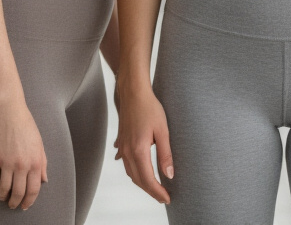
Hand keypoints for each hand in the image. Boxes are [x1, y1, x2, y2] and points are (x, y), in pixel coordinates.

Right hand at [0, 101, 47, 210]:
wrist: (9, 111)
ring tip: (3, 197)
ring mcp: (7, 162)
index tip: (25, 205)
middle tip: (13, 205)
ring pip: (4, 189)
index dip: (29, 201)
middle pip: (18, 192)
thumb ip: (42, 163)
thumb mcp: (39, 144)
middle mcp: (22, 165)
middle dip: (15, 202)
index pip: (33, 189)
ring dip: (3, 197)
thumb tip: (43, 180)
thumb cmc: (26, 125)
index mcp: (35, 161)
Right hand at [117, 81, 172, 202]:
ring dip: (141, 182)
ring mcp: (122, 147)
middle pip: (137, 179)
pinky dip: (133, 170)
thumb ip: (166, 154)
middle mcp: (127, 152)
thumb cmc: (150, 108)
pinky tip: (137, 169)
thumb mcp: (163, 131)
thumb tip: (169, 175)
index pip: (148, 179)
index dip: (157, 191)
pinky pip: (125, 162)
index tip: (167, 198)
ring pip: (130, 172)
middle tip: (163, 196)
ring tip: (154, 186)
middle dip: (150, 190)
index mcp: (138, 150)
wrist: (133, 92)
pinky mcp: (121, 142)